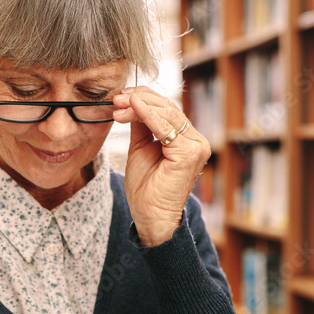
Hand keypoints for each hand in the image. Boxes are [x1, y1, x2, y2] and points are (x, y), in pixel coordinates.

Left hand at [113, 87, 211, 246]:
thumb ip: (141, 125)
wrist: (150, 217)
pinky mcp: (189, 154)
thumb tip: (132, 101)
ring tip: (119, 103)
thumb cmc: (146, 189)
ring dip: (140, 105)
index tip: (120, 96)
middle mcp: (196, 141)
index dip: (143, 99)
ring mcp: (195, 147)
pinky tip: (133, 107)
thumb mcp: (140, 148)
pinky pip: (166, 128)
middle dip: (139, 99)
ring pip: (167, 114)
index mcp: (186, 140)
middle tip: (117, 97)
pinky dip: (148, 115)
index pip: (166, 110)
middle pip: (168, 108)